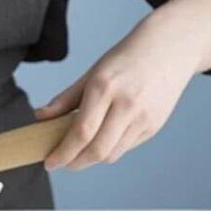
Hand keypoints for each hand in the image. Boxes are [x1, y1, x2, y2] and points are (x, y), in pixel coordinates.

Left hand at [37, 0, 210, 169]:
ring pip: (112, 154)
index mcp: (105, 87)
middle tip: (62, 162)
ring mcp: (144, 117)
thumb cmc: (126, 58)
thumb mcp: (92, 73)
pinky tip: (103, 139)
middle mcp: (126, 104)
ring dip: (92, 158)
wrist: (171, 46)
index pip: (81, 132)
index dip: (63, 153)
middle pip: (97, 150)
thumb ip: (66, 99)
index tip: (50, 162)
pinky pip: (126, 147)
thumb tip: (40, 118)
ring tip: (80, 151)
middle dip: (75, 163)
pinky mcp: (154, 125)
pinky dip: (110, 149)